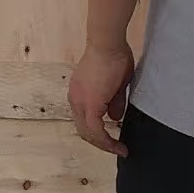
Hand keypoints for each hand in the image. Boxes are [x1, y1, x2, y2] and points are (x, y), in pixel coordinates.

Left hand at [68, 41, 133, 155]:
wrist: (108, 43)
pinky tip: (118, 145)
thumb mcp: (116, 84)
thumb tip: (114, 117)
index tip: (113, 140)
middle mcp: (75, 99)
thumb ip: (114, 102)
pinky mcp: (89, 104)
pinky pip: (95, 130)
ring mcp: (79, 102)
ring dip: (103, 143)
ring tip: (118, 149)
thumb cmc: (113, 56)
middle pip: (84, 130)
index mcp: (79, 93)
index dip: (98, 134)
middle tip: (116, 148)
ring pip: (88, 132)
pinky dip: (106, 140)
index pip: (84, 120)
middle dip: (100, 142)